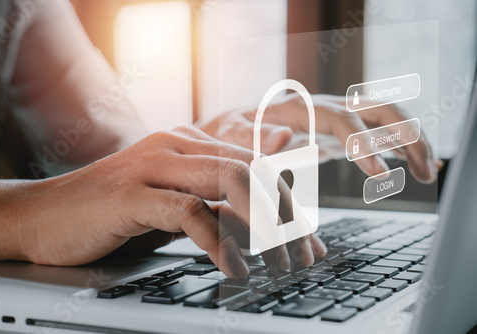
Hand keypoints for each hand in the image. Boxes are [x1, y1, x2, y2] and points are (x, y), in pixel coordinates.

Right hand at [0, 127, 322, 277]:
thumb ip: (211, 201)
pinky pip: (190, 212)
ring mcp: (152, 165)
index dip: (288, 201)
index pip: (256, 162)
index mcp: (188, 143)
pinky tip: (234, 269)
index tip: (306, 239)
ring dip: (265, 227)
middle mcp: (175, 145)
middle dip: (287, 216)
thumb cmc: (109, 212)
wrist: (40, 214)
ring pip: (232, 180)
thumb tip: (257, 217)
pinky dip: (220, 242)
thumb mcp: (170, 205)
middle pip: (253, 169)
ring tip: (278, 264)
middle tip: (302, 256)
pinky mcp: (131, 194)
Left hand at [199, 94, 438, 182]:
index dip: (363, 144)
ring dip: (412, 142)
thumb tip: (283, 138)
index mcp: (301, 110)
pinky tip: (417, 164)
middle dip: (406, 137)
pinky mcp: (339, 134)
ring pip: (385, 119)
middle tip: (422, 173)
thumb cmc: (232, 132)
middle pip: (377, 110)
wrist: (235, 125)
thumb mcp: (234, 136)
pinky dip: (399, 147)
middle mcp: (324, 108)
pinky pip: (377, 134)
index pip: (342, 120)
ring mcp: (335, 119)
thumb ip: (255, 140)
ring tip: (428, 174)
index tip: (379, 175)